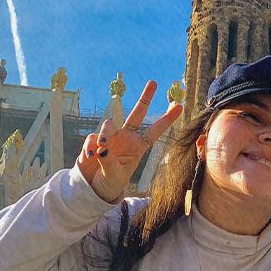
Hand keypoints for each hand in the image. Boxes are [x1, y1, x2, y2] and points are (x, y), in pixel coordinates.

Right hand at [76, 80, 182, 202]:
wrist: (93, 188)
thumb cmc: (111, 182)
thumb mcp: (115, 175)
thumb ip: (109, 161)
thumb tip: (102, 147)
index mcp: (138, 147)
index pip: (154, 131)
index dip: (166, 120)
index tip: (179, 106)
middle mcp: (126, 138)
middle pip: (137, 114)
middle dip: (145, 98)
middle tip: (154, 82)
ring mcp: (109, 138)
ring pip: (109, 124)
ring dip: (105, 133)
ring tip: (102, 146)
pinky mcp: (93, 142)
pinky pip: (92, 138)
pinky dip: (90, 146)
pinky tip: (90, 157)